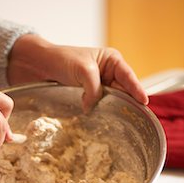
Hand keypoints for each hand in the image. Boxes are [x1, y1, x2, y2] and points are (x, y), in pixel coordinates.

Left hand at [8, 35, 147, 112]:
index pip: (128, 77)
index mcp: (111, 61)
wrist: (39, 66)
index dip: (137, 90)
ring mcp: (99, 87)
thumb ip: (93, 88)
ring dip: (114, 110)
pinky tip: (103, 122)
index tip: (144, 102)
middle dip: (128, 103)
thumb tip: (92, 107)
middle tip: (137, 118)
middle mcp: (108, 74)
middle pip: (123, 91)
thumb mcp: (83, 70)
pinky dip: (100, 113)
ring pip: (112, 101)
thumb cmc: (62, 59)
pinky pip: (99, 107)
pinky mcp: (88, 98)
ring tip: (123, 123)